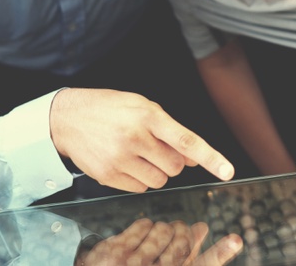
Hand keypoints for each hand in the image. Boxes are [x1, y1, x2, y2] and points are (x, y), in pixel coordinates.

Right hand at [51, 88, 233, 192]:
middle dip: (171, 161)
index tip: (228, 171)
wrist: (68, 118)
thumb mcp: (142, 107)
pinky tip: (124, 162)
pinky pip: (140, 189)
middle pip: (175, 167)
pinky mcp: (108, 176)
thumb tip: (193, 158)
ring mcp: (121, 158)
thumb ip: (170, 131)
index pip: (187, 140)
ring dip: (155, 171)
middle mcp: (135, 137)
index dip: (210, 157)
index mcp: (148, 115)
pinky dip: (139, 179)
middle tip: (154, 147)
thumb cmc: (110, 109)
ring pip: (159, 181)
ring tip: (137, 153)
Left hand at [81, 218, 241, 265]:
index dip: (220, 253)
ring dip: (162, 229)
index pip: (202, 265)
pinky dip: (144, 227)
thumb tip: (202, 230)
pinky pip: (142, 225)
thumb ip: (185, 255)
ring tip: (157, 239)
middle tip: (180, 231)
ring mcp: (132, 263)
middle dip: (183, 232)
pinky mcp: (116, 251)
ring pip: (162, 229)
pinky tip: (141, 236)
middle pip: (182, 240)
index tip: (235, 240)